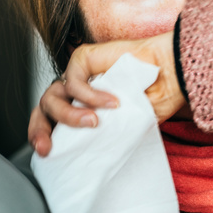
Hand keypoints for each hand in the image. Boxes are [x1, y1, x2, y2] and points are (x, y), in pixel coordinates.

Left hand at [29, 32, 186, 155]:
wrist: (172, 75)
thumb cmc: (155, 98)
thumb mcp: (127, 128)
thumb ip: (104, 136)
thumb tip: (88, 155)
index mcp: (80, 107)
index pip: (51, 122)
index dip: (43, 136)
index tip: (47, 153)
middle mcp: (75, 91)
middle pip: (43, 109)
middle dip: (40, 130)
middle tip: (49, 147)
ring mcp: (77, 74)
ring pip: (53, 96)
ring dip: (69, 115)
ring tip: (93, 122)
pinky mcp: (83, 58)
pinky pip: (73, 80)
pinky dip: (89, 95)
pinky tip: (111, 102)